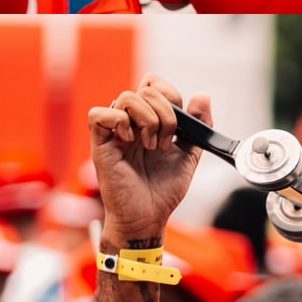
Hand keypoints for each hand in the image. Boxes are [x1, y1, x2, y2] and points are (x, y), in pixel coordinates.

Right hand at [88, 77, 207, 246]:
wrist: (148, 217)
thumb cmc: (163, 190)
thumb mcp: (189, 154)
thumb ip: (198, 126)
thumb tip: (202, 96)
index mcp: (150, 120)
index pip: (154, 84)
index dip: (170, 94)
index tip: (180, 122)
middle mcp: (131, 122)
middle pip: (145, 89)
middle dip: (165, 115)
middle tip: (164, 143)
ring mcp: (115, 132)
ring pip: (126, 97)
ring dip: (147, 120)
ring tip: (151, 145)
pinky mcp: (100, 144)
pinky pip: (99, 114)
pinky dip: (119, 122)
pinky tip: (129, 140)